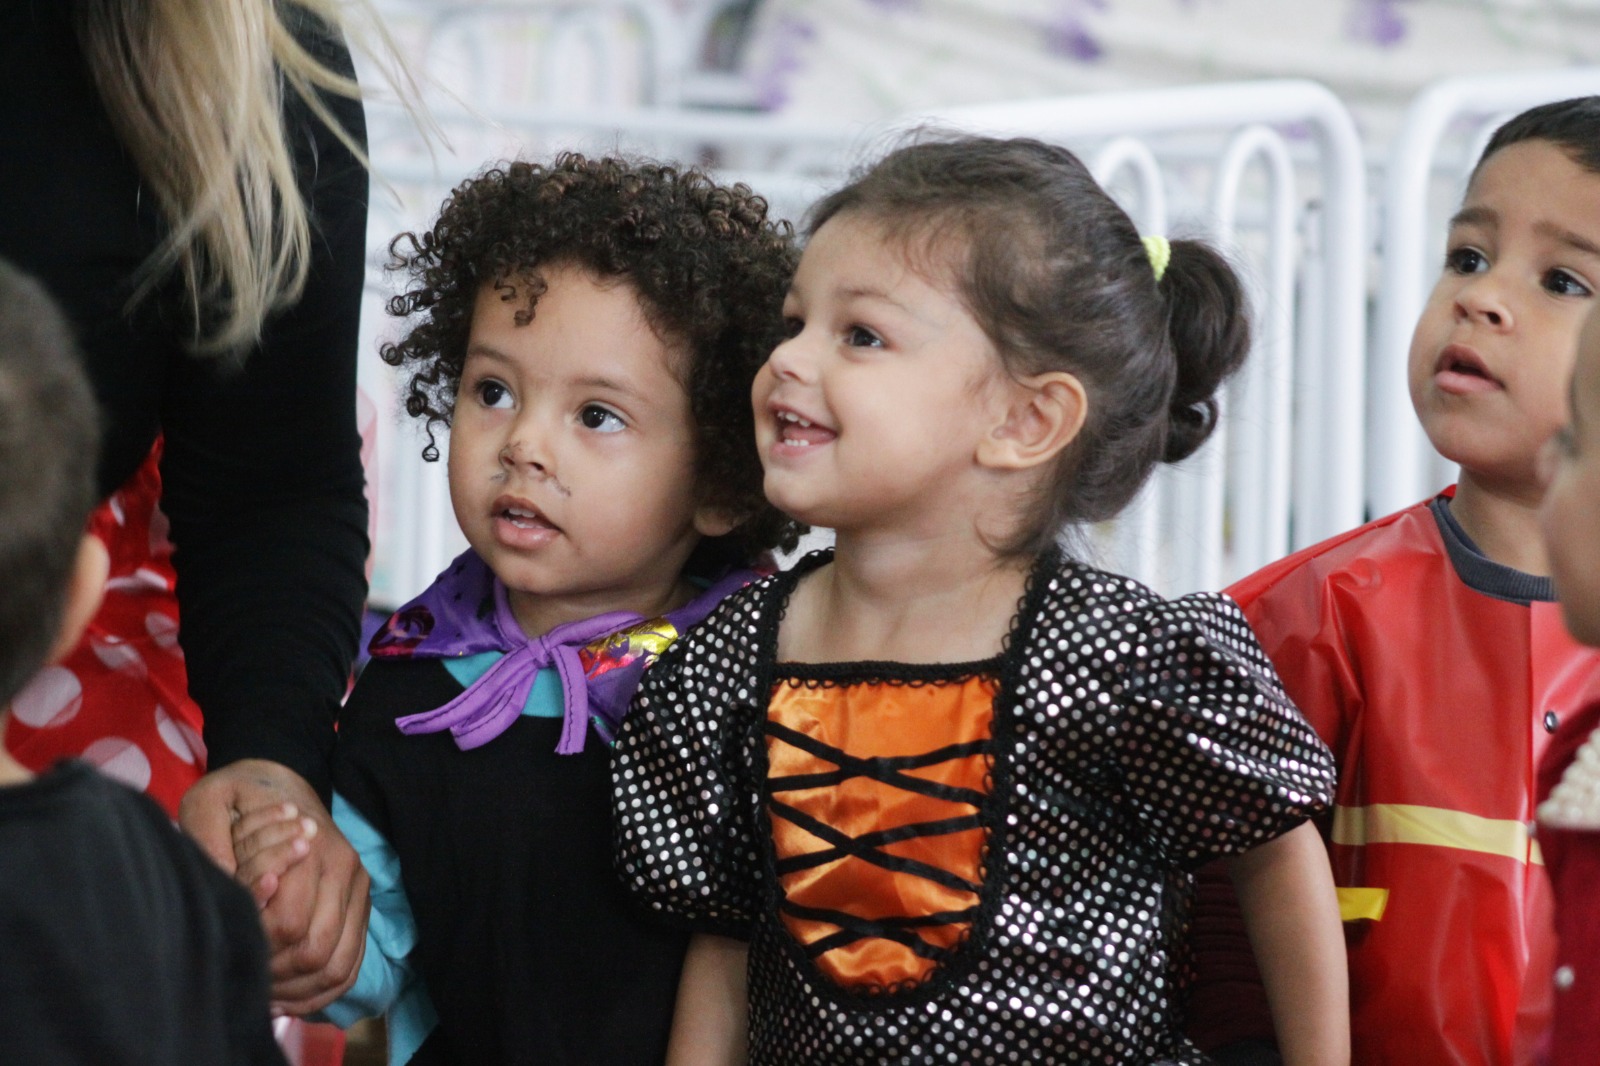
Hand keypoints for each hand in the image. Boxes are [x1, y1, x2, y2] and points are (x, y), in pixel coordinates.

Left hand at [180, 759, 370, 1013]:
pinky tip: (287, 996)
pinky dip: (322, 991)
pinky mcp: (359, 904)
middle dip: (275, 977)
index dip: (255, 948)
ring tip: (261, 996)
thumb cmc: (239, 796)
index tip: (226, 949)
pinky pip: (350, 964)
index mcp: (313, 847)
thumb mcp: (208, 800)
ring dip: (299, 992)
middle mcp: (344, 870)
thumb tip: (224, 887)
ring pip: (337, 966)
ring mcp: (358, 889)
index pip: (288, 923)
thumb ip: (208, 839)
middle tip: (240, 980)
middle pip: (315, 952)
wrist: (281, 778)